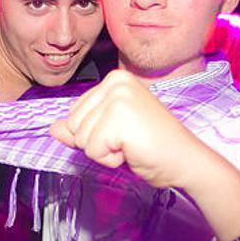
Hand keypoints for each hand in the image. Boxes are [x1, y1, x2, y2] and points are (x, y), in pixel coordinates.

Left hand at [51, 69, 239, 239]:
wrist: (186, 161)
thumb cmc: (152, 147)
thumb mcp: (109, 135)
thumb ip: (81, 129)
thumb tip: (53, 128)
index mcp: (114, 79)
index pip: (74, 113)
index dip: (95, 134)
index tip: (125, 134)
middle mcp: (115, 81)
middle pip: (73, 125)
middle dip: (97, 143)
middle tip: (130, 141)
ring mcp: (118, 97)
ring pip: (80, 138)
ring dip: (104, 152)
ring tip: (132, 145)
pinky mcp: (119, 117)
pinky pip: (92, 150)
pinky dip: (110, 159)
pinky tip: (133, 151)